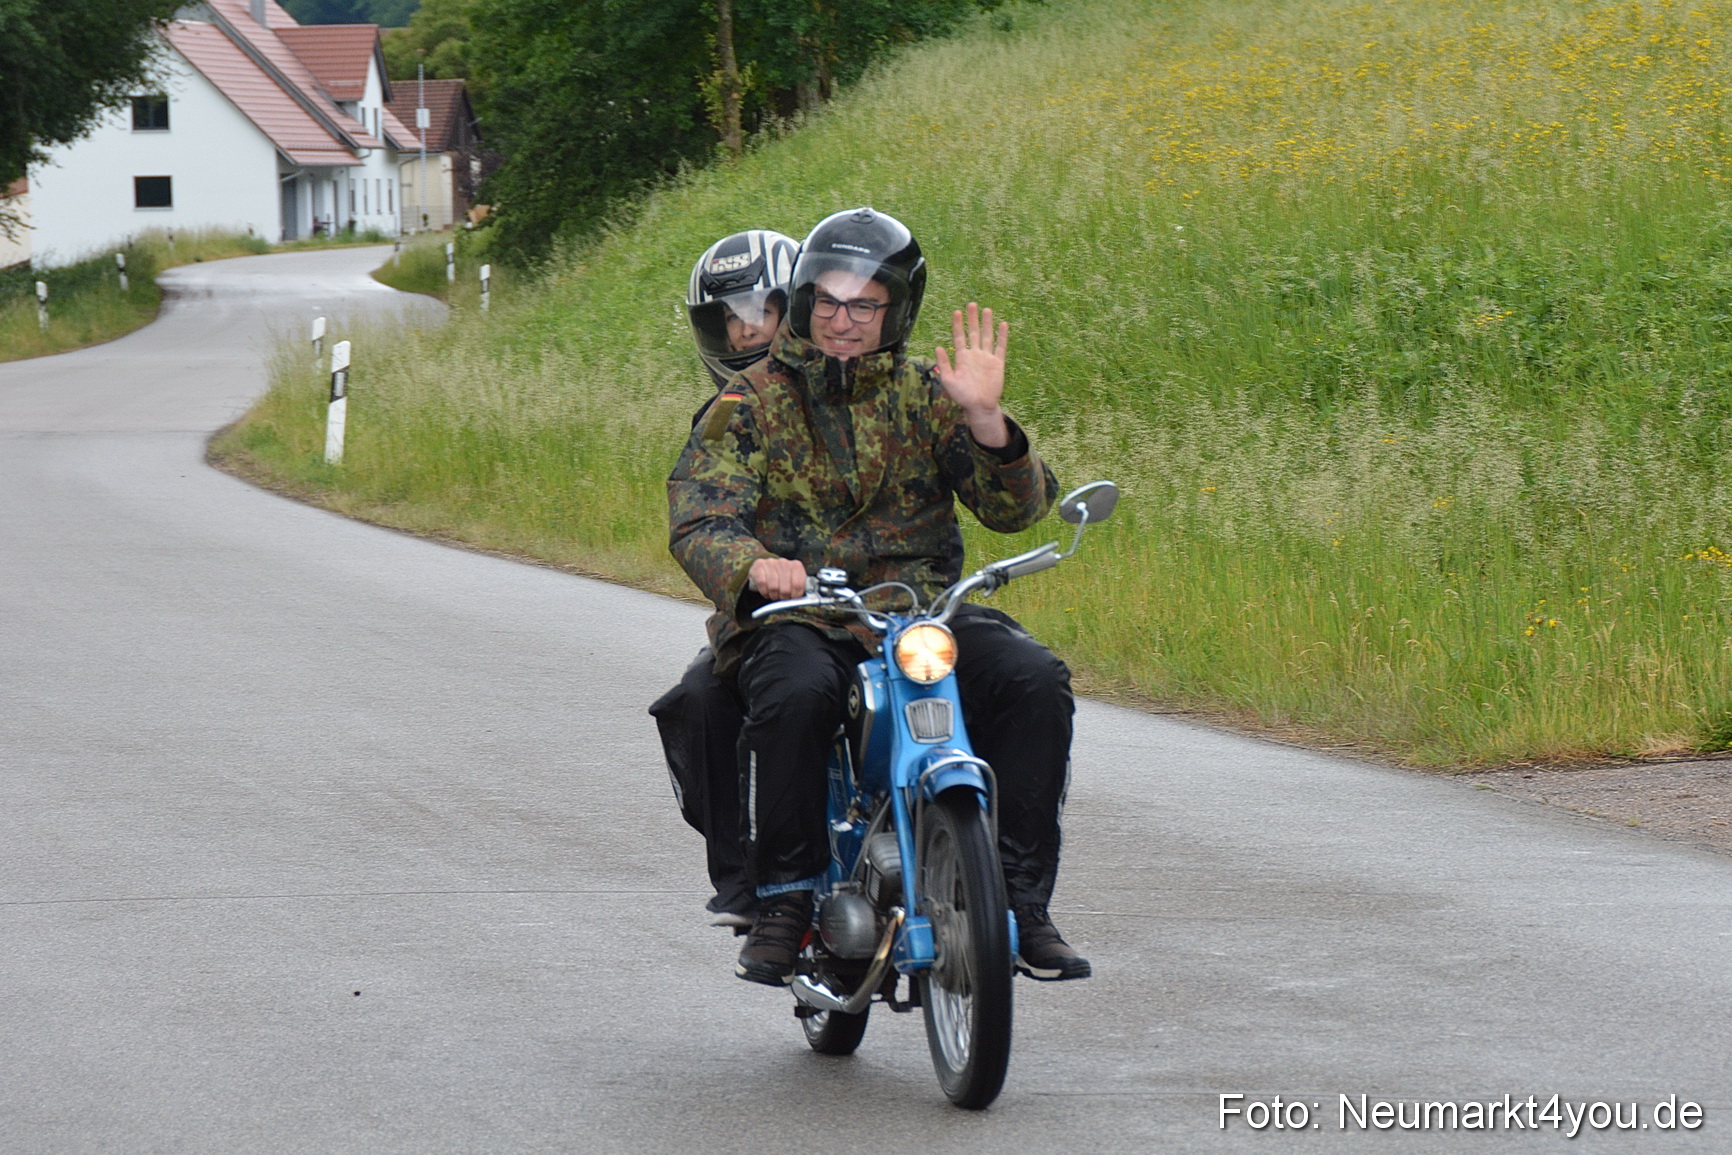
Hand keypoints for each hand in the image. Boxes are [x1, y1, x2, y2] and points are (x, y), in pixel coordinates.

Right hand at [749, 557, 807, 600]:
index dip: (795, 596)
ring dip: (773, 595)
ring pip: (773, 587)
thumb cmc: (781, 579)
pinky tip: (766, 591)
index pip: (798, 584)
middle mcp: (784, 562)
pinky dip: (764, 591)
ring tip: (774, 595)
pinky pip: (762, 583)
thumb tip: (805, 599)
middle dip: (784, 598)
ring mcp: (771, 562)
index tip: (793, 599)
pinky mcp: (759, 566)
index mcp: (796, 566)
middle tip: (782, 598)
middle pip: (785, 588)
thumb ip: (800, 588)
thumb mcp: (793, 582)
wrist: (764, 570)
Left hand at [935, 302, 1009, 447]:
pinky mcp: (998, 363)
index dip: (958, 325)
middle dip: (972, 319)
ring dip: (987, 324)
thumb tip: (937, 347)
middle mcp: (974, 355)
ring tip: (987, 310)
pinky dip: (1002, 336)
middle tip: (971, 304)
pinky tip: (1003, 324)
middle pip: (973, 332)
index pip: (959, 337)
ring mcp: (987, 358)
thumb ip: (944, 364)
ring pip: (987, 336)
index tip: (957, 312)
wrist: (979, 407)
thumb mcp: (948, 381)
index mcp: (962, 358)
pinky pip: (1000, 347)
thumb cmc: (962, 396)